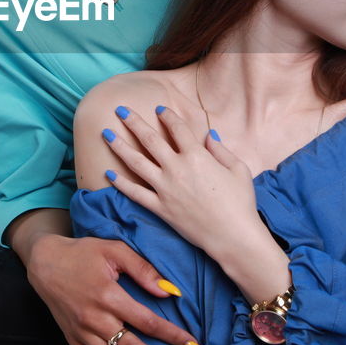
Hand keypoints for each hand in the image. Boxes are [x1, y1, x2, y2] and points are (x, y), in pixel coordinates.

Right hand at [22, 231, 203, 344]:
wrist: (45, 261)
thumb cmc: (83, 253)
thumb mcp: (114, 250)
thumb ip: (143, 269)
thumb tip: (169, 292)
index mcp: (109, 296)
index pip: (148, 322)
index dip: (173, 336)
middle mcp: (96, 320)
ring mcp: (83, 333)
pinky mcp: (72, 341)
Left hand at [101, 104, 262, 262]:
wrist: (232, 235)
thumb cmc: (240, 201)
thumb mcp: (238, 169)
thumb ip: (221, 150)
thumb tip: (209, 136)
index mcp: (197, 156)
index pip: (177, 129)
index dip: (167, 116)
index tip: (159, 109)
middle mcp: (176, 168)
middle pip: (150, 140)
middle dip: (134, 122)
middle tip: (121, 110)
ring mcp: (165, 188)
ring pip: (136, 162)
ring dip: (119, 146)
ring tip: (105, 134)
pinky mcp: (160, 208)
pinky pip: (135, 193)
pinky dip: (121, 184)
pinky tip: (109, 174)